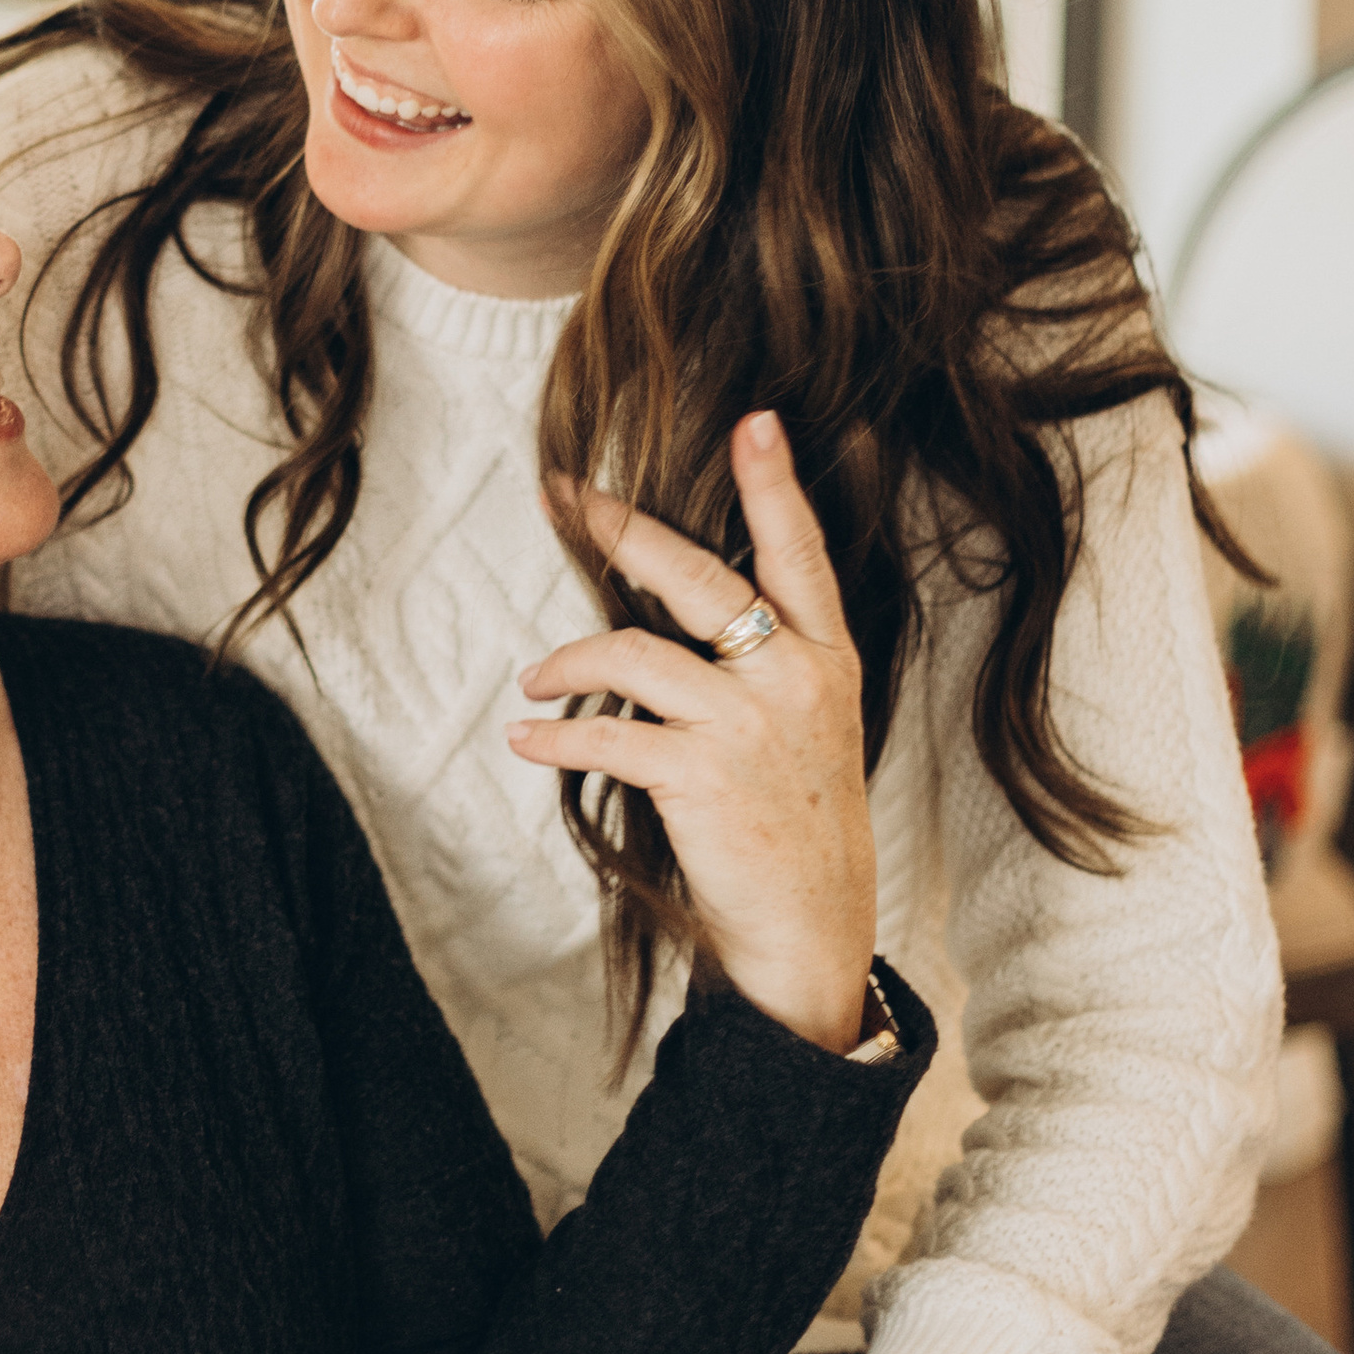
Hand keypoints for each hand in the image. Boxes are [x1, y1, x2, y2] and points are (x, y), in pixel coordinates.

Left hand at [513, 411, 874, 1052]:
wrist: (812, 932)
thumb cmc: (798, 830)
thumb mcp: (810, 734)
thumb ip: (763, 671)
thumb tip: (674, 620)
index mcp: (826, 660)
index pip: (801, 554)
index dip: (775, 485)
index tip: (754, 421)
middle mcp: (794, 681)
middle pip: (698, 576)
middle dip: (624, 532)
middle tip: (570, 499)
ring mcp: (750, 728)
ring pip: (634, 653)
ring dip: (567, 662)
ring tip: (535, 681)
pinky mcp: (702, 778)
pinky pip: (606, 735)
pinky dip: (554, 738)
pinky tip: (527, 742)